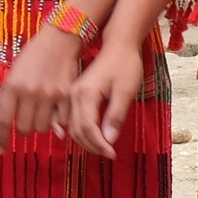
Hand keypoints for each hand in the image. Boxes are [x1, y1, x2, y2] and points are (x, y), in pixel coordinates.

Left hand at [0, 24, 84, 150]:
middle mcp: (30, 93)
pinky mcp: (67, 96)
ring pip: (42, 127)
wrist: (59, 41)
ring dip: (40, 124)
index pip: (3, 120)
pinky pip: (61, 121)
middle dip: (24, 128)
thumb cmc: (32, 57)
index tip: (1, 150)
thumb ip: (6, 99)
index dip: (1, 138)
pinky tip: (56, 109)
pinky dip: (58, 121)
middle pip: (25, 129)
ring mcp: (50, 95)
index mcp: (13, 86)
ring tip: (41, 111)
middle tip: (26, 119)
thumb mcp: (12, 74)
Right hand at [67, 39, 146, 155]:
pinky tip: (95, 136)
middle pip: (76, 130)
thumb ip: (116, 115)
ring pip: (72, 126)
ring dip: (86, 140)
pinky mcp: (75, 94)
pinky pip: (73, 118)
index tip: (113, 154)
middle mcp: (74, 95)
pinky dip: (82, 131)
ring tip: (104, 147)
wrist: (118, 44)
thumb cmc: (125, 65)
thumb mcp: (125, 91)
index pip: (87, 128)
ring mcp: (72, 94)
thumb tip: (109, 140)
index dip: (99, 144)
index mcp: (86, 94)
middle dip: (92, 145)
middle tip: (109, 153)